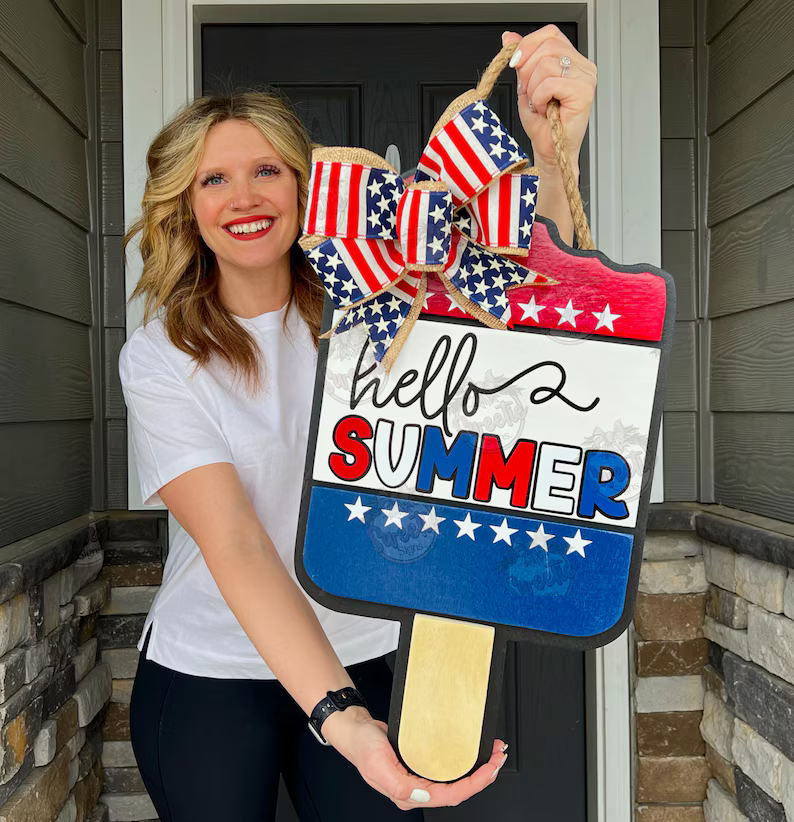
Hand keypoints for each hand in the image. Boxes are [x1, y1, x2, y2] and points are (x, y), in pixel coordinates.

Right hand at [323, 707, 508, 809]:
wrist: (355, 729)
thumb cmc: (362, 746)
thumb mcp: (377, 763)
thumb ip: (398, 784)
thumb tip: (422, 795)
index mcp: (409, 795)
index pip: (450, 796)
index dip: (473, 785)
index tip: (488, 770)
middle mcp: (417, 789)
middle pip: (458, 789)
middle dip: (482, 775)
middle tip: (497, 757)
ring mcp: (419, 776)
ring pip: (455, 778)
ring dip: (476, 768)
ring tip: (491, 754)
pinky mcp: (420, 763)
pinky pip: (447, 766)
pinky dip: (463, 759)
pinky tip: (471, 752)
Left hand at [501, 27, 596, 175]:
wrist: (549, 150)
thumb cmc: (542, 123)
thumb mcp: (526, 85)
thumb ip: (522, 59)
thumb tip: (509, 37)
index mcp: (571, 60)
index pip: (550, 33)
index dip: (528, 45)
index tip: (515, 63)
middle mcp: (582, 65)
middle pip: (547, 46)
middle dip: (527, 71)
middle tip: (531, 93)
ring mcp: (586, 77)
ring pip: (546, 64)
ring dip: (533, 89)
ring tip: (540, 104)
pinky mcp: (583, 92)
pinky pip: (550, 83)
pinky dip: (539, 98)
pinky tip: (545, 109)